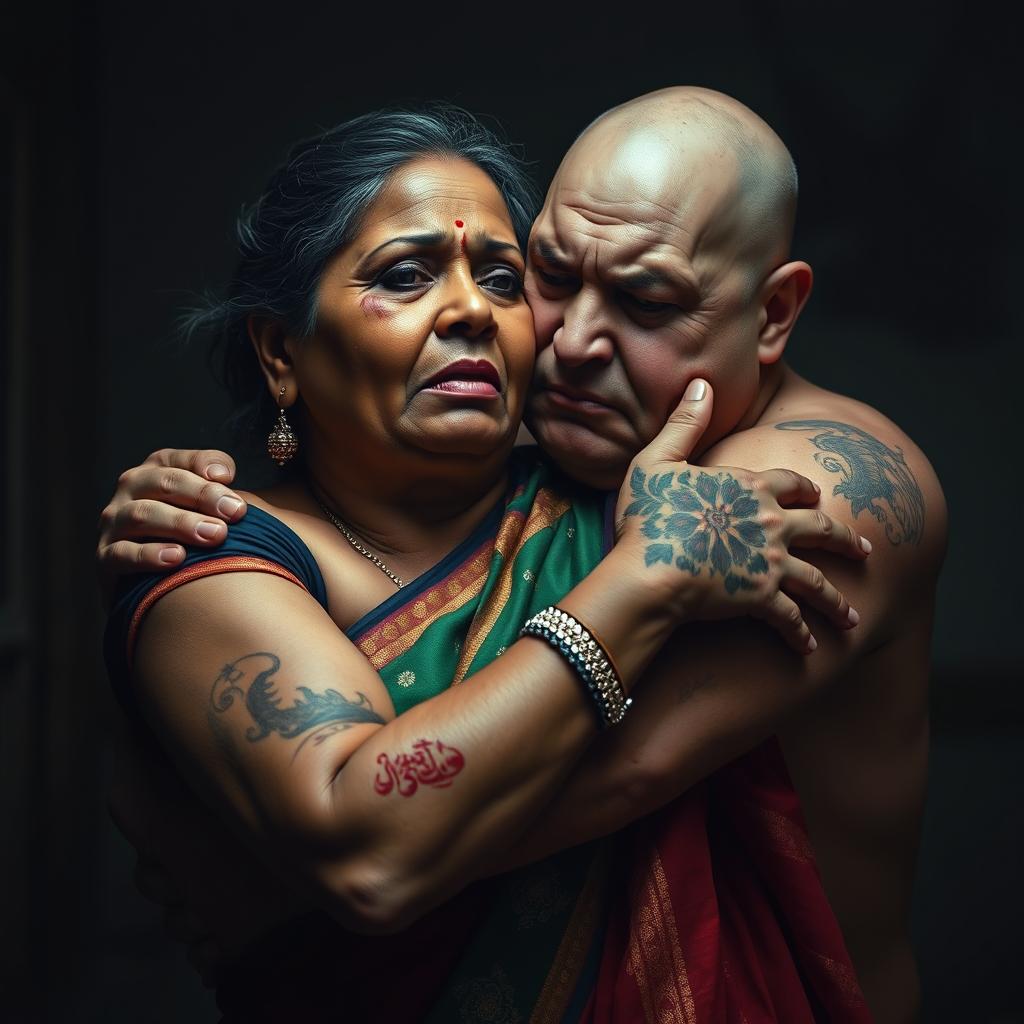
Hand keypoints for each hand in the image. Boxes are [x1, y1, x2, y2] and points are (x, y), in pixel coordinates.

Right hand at [97, 448, 245, 603]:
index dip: (205, 465)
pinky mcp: (105, 557)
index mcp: (156, 469)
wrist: (152, 582)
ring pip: (142, 515)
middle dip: (202, 495)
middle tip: (235, 513)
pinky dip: (150, 555)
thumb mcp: (206, 507)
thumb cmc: (192, 536)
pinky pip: (123, 553)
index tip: (231, 478)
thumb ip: (219, 488)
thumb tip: (225, 475)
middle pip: (164, 482)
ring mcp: (114, 523)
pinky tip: (177, 558)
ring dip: (181, 523)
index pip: (180, 459)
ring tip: (215, 535)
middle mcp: (131, 490)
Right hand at [615, 380, 869, 653]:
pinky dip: (800, 635)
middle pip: (821, 530)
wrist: (651, 571)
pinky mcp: (762, 598)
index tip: (816, 497)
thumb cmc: (648, 518)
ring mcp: (770, 562)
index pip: (790, 483)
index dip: (804, 489)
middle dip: (845, 540)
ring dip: (836, 600)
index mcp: (750, 487)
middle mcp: (771, 523)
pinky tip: (809, 648)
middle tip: (864, 549)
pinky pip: (790, 618)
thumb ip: (683, 424)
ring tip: (852, 616)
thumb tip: (701, 384)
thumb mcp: (657, 462)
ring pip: (817, 581)